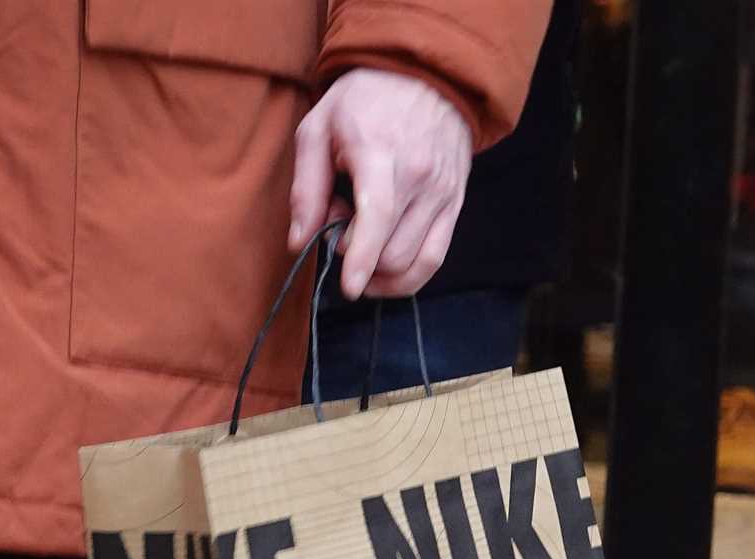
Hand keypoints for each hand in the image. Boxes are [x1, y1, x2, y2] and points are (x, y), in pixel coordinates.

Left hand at [288, 68, 472, 299]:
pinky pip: (436, 257)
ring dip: (382, 271)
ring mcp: (443, 193)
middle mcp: (421, 177)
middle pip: (394, 252)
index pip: (378, 218)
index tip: (349, 287)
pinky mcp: (455, 203)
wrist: (425, 74)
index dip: (362, 259)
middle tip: (340, 232)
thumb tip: (299, 241)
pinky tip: (385, 271)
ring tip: (362, 246)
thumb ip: (306, 188)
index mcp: (381, 153)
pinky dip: (410, 275)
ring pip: (415, 262)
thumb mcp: (318, 129)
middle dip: (361, 260)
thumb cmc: (364, 101)